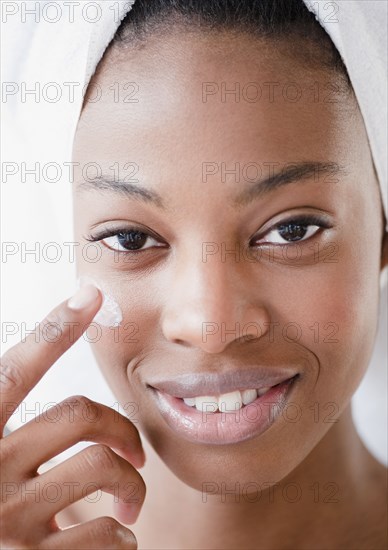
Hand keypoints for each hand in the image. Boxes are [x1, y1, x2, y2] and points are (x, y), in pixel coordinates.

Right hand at [0, 285, 144, 548]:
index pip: (16, 372)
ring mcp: (7, 521)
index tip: (92, 294)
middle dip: (122, 429)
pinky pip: (105, 533)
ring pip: (102, 466)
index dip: (55, 330)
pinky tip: (116, 538)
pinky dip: (122, 536)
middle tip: (136, 451)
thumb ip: (17, 431)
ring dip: (131, 484)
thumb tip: (68, 387)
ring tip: (129, 499)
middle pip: (79, 414)